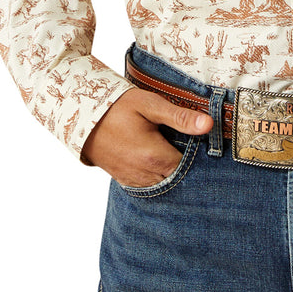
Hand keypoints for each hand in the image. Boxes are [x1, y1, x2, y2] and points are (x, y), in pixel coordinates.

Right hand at [81, 88, 212, 187]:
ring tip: (173, 150)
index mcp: (154, 157)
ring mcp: (133, 180)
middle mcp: (145, 174)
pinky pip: (149, 186)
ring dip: (171, 171)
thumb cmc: (118, 108)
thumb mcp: (150, 105)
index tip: (201, 143)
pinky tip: (159, 160)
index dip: (198, 156)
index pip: (189, 167)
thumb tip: (208, 125)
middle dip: (187, 165)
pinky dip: (157, 176)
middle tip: (189, 146)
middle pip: (177, 178)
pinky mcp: (124, 180)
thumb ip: (179, 117)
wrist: (84, 117)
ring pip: (164, 184)